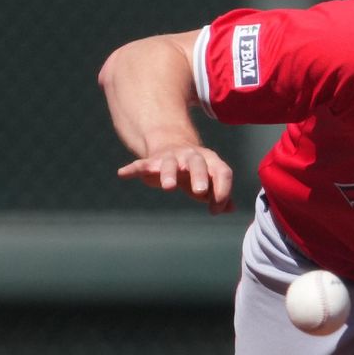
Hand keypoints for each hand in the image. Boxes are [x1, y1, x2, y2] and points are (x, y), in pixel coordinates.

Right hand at [118, 144, 234, 214]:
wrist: (173, 145)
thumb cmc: (196, 172)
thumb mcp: (210, 182)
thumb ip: (220, 195)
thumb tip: (231, 209)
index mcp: (211, 161)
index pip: (222, 172)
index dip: (222, 191)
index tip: (215, 210)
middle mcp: (192, 157)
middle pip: (198, 164)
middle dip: (200, 177)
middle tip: (200, 191)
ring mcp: (172, 157)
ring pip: (171, 164)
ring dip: (169, 174)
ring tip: (168, 187)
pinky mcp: (152, 161)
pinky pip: (142, 164)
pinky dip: (133, 168)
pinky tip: (123, 174)